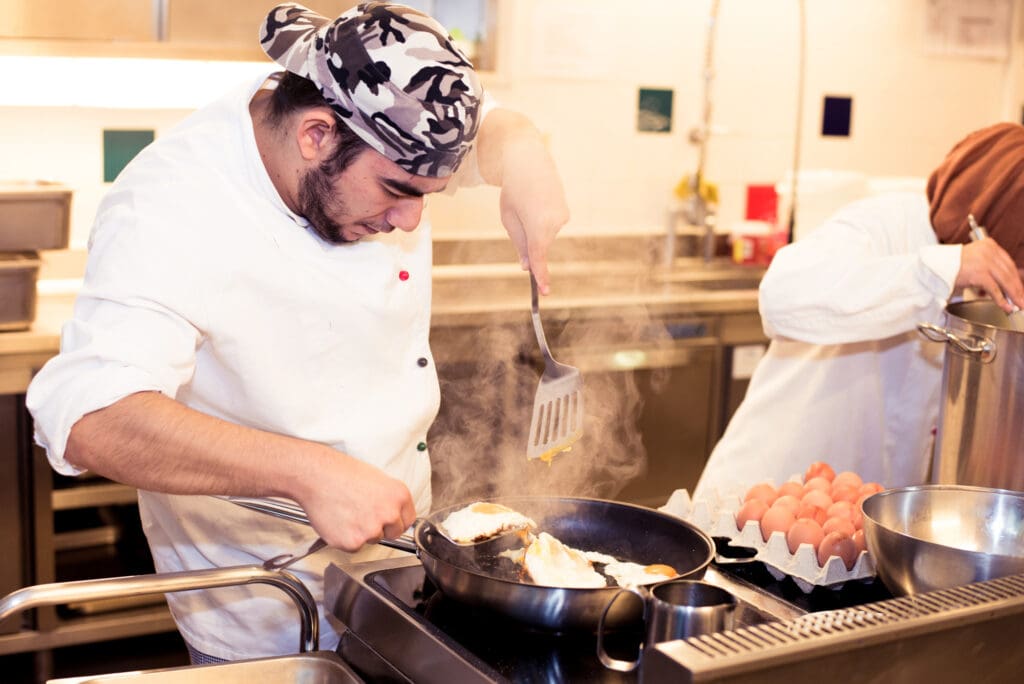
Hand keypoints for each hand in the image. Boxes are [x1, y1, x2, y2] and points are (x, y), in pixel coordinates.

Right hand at [296, 449, 416, 551]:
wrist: (316, 475)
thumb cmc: (342, 473)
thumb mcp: (377, 479)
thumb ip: (389, 499)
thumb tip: (393, 513)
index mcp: (399, 495)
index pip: (408, 520)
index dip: (395, 521)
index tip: (387, 520)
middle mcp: (389, 514)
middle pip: (394, 533)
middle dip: (381, 528)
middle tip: (362, 515)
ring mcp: (372, 530)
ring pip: (373, 540)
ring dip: (362, 532)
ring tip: (348, 512)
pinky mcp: (353, 542)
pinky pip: (354, 547)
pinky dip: (346, 538)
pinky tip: (339, 521)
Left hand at [477, 109, 569, 294]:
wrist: (529, 160)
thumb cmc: (513, 190)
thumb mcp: (509, 219)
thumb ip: (519, 244)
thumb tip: (527, 266)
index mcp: (537, 227)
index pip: (539, 258)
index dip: (541, 276)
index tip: (545, 291)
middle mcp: (554, 224)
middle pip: (539, 246)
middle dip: (528, 240)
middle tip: (519, 214)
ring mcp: (563, 218)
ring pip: (545, 236)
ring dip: (534, 228)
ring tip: (528, 203)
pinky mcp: (566, 213)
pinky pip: (550, 227)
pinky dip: (542, 221)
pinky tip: (538, 202)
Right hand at [957, 239, 1023, 312]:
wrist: (934, 266)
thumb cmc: (951, 266)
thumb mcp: (974, 260)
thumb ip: (989, 267)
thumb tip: (1005, 286)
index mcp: (989, 245)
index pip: (1009, 263)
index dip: (1016, 278)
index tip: (1019, 288)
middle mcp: (989, 251)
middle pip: (1010, 272)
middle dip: (1017, 289)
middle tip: (1022, 300)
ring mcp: (984, 261)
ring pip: (1005, 281)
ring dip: (1013, 295)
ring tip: (1018, 305)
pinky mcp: (979, 273)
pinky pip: (994, 289)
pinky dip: (1001, 299)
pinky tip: (1006, 307)